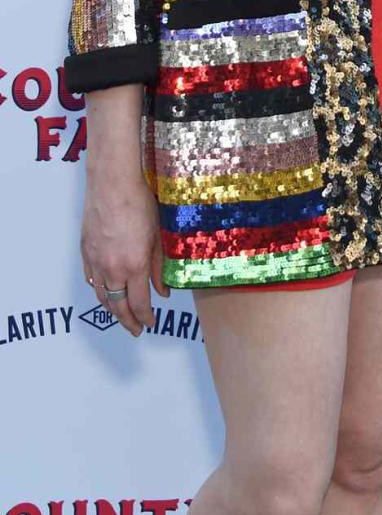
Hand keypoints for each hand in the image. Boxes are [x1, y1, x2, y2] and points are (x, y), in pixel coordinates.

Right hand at [81, 171, 168, 336]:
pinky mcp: (85, 251)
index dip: (145, 317)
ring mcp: (95, 260)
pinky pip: (90, 279)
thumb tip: (163, 292)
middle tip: (135, 330)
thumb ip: (160, 268)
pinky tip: (105, 292)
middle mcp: (112, 268)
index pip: (139, 303)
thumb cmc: (139, 204)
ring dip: (112, 309)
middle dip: (127, 321)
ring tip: (121, 316)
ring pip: (101, 295)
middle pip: (118, 305)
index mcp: (134, 265)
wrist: (112, 183)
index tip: (150, 323)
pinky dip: (99, 290)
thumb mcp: (157, 237)